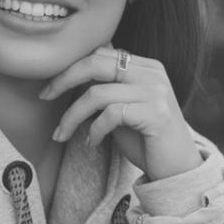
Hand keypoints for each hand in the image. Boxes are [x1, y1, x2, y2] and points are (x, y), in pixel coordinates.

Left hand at [41, 47, 200, 180]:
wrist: (179, 169)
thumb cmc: (146, 141)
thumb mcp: (122, 109)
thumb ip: (104, 90)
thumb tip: (68, 75)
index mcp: (146, 66)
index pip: (101, 53)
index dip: (71, 67)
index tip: (51, 88)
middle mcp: (153, 73)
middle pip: (96, 62)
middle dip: (63, 80)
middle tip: (44, 97)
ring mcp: (156, 92)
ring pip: (97, 93)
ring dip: (72, 116)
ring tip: (63, 134)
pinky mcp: (156, 113)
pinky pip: (111, 115)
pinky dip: (94, 130)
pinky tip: (93, 142)